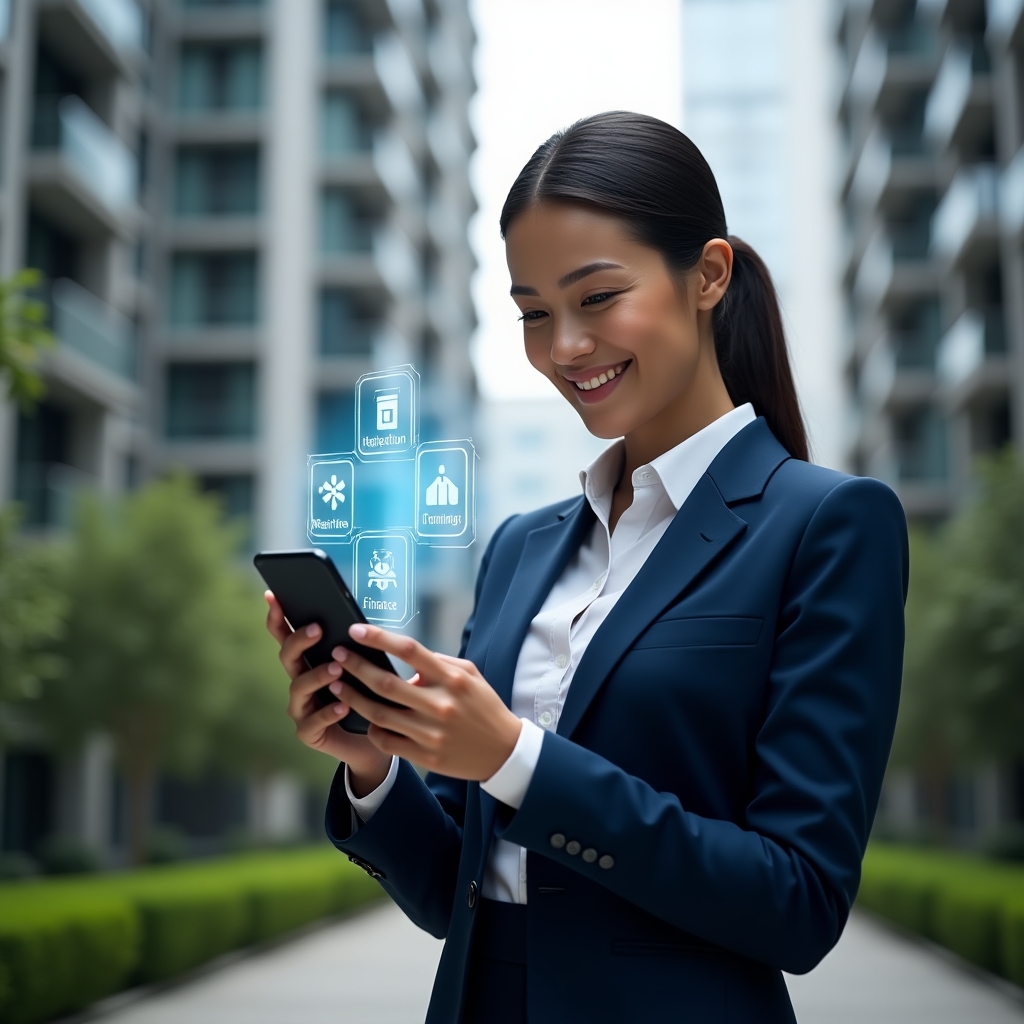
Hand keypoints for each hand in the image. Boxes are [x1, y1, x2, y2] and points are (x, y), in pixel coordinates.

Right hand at [264, 592, 391, 791]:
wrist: (373, 741)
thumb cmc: (368, 698)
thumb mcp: (363, 669)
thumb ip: (355, 649)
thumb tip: (360, 621)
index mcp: (308, 663)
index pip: (287, 637)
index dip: (278, 618)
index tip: (273, 596)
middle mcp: (299, 683)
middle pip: (288, 657)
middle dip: (299, 641)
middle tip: (318, 628)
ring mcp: (301, 708)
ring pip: (299, 688)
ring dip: (317, 675)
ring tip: (336, 668)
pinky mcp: (309, 733)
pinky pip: (313, 723)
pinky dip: (327, 713)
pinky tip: (342, 707)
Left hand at [333, 623, 522, 780]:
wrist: (503, 751)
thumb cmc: (484, 706)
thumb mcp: (470, 675)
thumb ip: (438, 663)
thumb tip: (404, 657)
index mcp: (452, 679)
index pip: (410, 651)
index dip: (380, 638)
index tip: (356, 630)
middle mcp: (440, 705)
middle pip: (386, 683)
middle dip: (355, 667)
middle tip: (337, 655)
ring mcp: (431, 733)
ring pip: (379, 714)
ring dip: (352, 698)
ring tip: (336, 685)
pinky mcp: (426, 756)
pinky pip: (387, 741)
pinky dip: (371, 729)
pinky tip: (362, 718)